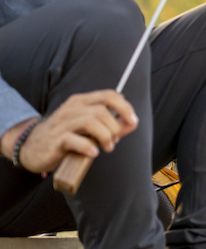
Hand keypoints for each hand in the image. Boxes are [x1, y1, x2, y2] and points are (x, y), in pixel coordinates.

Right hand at [2, 91, 138, 174]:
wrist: (30, 147)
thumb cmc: (64, 136)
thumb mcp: (88, 128)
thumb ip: (111, 125)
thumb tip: (133, 122)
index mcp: (81, 102)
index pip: (108, 95)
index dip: (124, 107)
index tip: (132, 121)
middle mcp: (71, 109)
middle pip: (101, 110)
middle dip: (114, 127)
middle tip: (114, 141)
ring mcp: (62, 124)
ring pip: (90, 121)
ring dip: (105, 136)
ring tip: (106, 147)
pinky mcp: (55, 140)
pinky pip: (74, 140)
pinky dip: (88, 146)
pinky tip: (93, 153)